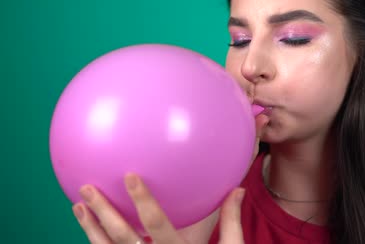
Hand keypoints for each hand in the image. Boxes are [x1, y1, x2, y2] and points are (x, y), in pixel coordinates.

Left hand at [72, 115, 268, 243]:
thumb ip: (232, 221)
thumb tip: (237, 188)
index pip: (157, 224)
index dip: (143, 201)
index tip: (130, 176)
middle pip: (123, 238)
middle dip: (103, 213)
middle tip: (86, 189)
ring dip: (91, 230)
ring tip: (78, 207)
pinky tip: (91, 231)